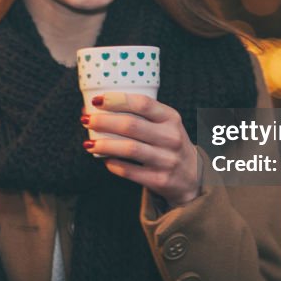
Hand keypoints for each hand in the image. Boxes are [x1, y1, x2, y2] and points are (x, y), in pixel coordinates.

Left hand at [81, 92, 201, 208]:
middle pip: (131, 125)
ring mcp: (166, 160)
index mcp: (171, 118)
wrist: (193, 177)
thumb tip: (97, 106)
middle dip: (104, 121)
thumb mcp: (165, 124)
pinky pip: (130, 171)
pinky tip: (104, 159)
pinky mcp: (160, 180)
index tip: (97, 100)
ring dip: (104, 144)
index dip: (117, 100)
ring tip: (88, 143)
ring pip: (129, 149)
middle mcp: (171, 137)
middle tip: (86, 120)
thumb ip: (140, 115)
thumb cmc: (170, 143)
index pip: (143, 103)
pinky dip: (113, 164)